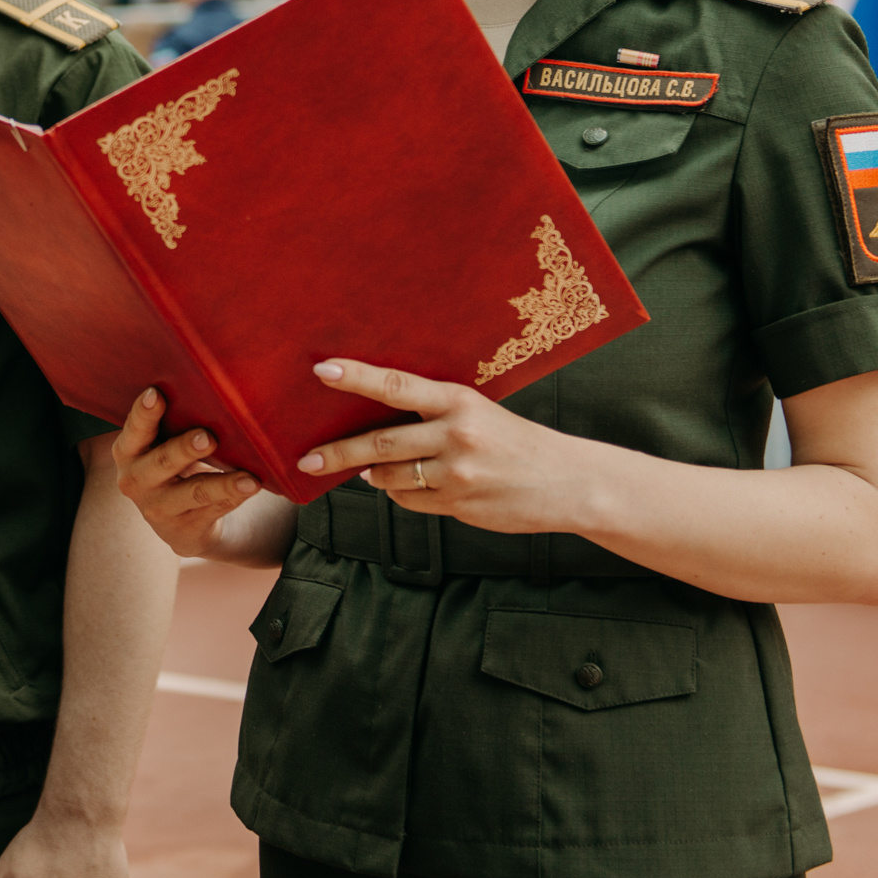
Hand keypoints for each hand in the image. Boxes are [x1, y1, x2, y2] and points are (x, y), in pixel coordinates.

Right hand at [111, 388, 258, 557]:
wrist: (180, 520)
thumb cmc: (174, 464)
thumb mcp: (162, 445)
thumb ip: (174, 423)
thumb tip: (212, 391)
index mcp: (128, 451)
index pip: (134, 429)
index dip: (144, 412)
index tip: (155, 393)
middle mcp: (135, 481)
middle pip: (163, 462)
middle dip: (185, 449)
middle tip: (207, 437)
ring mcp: (158, 509)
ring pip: (195, 492)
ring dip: (223, 484)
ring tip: (248, 478)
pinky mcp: (184, 530)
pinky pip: (215, 509)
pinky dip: (235, 497)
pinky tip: (252, 487)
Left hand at [301, 359, 588, 535]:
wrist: (569, 482)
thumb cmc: (516, 442)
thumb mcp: (479, 414)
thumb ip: (433, 415)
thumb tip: (378, 431)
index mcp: (459, 401)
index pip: (396, 386)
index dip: (356, 377)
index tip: (322, 371)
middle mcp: (456, 435)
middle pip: (380, 445)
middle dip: (337, 454)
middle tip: (308, 461)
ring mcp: (457, 474)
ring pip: (391, 479)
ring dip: (375, 476)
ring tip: (371, 471)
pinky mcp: (459, 506)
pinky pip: (411, 502)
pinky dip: (402, 495)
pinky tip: (415, 486)